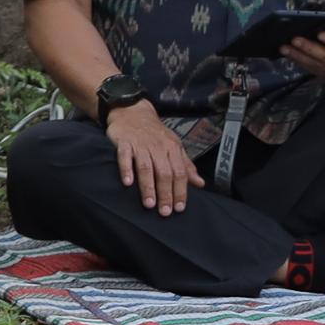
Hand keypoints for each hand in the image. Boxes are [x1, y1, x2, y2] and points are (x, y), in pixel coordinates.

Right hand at [106, 99, 194, 217]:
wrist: (132, 112)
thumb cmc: (155, 133)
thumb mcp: (174, 146)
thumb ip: (186, 165)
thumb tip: (200, 184)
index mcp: (173, 149)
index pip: (180, 173)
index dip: (181, 191)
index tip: (179, 208)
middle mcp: (158, 147)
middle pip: (165, 173)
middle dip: (166, 194)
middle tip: (165, 212)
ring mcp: (141, 145)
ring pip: (146, 167)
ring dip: (148, 187)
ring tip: (149, 204)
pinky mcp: (124, 142)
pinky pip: (125, 157)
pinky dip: (126, 169)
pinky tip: (127, 183)